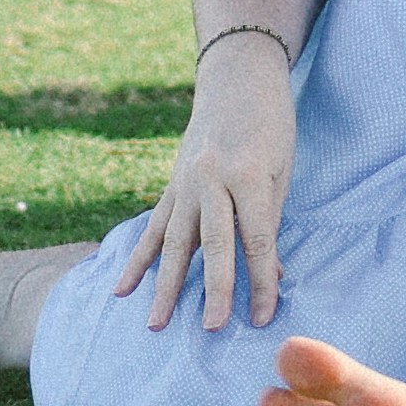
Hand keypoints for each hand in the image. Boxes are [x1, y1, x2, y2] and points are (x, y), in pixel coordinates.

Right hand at [114, 32, 300, 331]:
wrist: (237, 76)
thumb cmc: (271, 123)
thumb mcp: (282, 168)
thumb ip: (270, 221)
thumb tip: (270, 277)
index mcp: (248, 173)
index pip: (255, 237)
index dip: (260, 280)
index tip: (262, 317)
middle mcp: (212, 178)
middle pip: (212, 243)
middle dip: (212, 289)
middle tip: (209, 329)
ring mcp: (185, 181)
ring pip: (173, 240)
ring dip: (164, 285)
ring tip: (155, 324)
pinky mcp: (171, 184)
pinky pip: (153, 227)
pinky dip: (138, 259)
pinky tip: (122, 288)